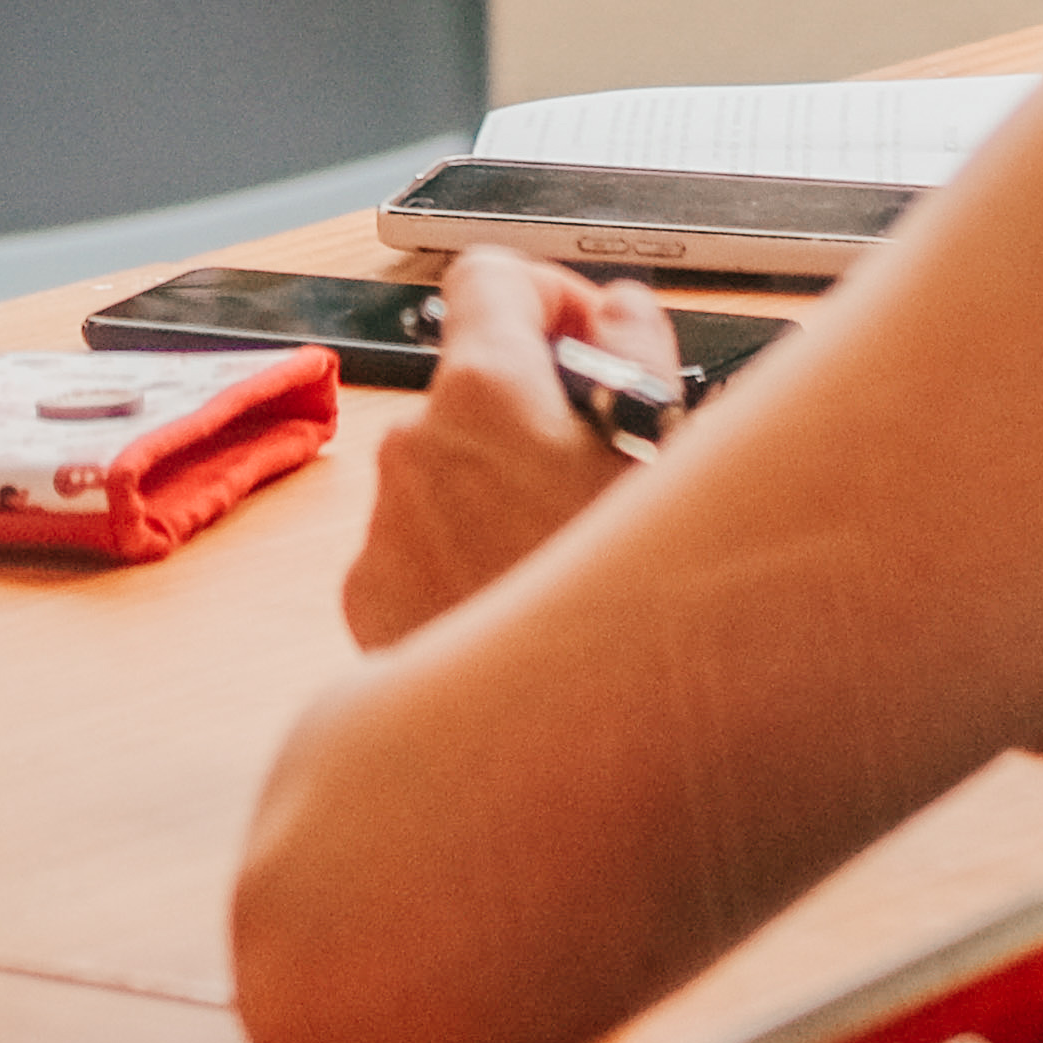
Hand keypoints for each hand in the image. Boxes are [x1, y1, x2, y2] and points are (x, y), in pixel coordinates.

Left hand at [342, 247, 679, 651]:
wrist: (564, 765)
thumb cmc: (633, 619)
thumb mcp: (673, 458)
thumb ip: (642, 354)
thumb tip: (619, 312)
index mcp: (488, 395)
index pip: (489, 276)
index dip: (547, 294)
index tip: (589, 338)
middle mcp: (414, 451)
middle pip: (475, 387)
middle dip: (539, 412)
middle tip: (609, 469)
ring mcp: (383, 532)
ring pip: (451, 474)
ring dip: (505, 491)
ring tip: (575, 554)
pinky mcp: (369, 604)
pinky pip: (422, 547)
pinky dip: (469, 558)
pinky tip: (529, 604)